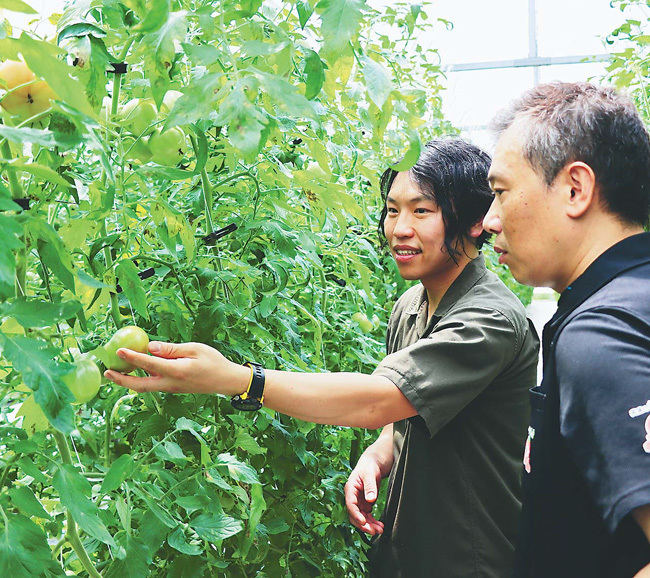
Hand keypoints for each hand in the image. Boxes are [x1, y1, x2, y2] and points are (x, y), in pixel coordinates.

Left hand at [103, 341, 248, 395]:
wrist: (226, 381)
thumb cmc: (214, 362)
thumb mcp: (195, 349)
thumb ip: (172, 348)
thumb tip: (150, 347)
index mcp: (177, 371)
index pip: (149, 364)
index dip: (132, 357)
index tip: (119, 350)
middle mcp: (171, 383)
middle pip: (140, 386)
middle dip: (121, 380)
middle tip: (106, 372)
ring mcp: (171, 388)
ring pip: (145, 387)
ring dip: (128, 380)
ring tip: (114, 371)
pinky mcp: (173, 388)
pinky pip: (153, 384)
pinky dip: (140, 378)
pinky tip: (135, 370)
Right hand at [344, 454, 384, 535]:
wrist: (373, 463)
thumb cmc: (369, 466)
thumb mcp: (370, 473)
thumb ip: (370, 486)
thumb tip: (371, 500)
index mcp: (350, 488)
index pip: (350, 504)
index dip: (355, 514)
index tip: (363, 522)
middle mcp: (352, 497)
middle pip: (354, 515)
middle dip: (363, 524)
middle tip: (374, 531)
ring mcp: (358, 502)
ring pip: (361, 518)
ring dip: (369, 525)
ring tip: (380, 530)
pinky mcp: (364, 504)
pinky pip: (367, 516)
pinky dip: (372, 522)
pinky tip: (380, 526)